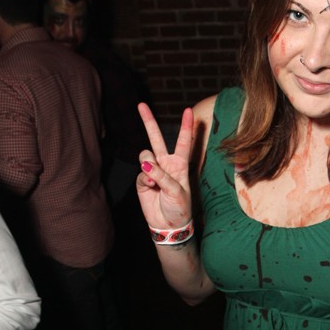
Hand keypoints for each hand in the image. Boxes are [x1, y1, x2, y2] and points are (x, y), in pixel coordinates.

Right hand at [137, 103, 192, 228]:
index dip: (186, 127)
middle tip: (141, 105)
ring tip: (154, 179)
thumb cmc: (180, 208)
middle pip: (156, 138)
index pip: (184, 142)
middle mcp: (166, 164)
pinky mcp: (142, 180)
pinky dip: (145, 179)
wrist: (168, 225)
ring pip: (145, 155)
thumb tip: (145, 164)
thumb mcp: (176, 191)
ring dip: (148, 164)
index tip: (188, 110)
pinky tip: (151, 188)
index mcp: (180, 164)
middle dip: (149, 121)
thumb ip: (162, 175)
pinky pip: (140, 173)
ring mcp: (153, 171)